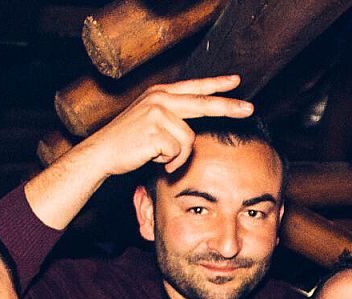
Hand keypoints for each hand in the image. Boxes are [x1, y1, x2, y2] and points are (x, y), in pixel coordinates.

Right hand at [72, 74, 253, 178]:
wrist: (102, 152)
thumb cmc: (129, 142)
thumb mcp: (151, 120)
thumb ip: (172, 116)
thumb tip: (194, 124)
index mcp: (160, 94)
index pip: (194, 87)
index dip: (216, 85)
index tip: (236, 82)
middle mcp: (160, 99)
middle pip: (203, 104)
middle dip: (228, 107)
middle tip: (249, 109)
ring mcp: (158, 113)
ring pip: (189, 139)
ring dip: (178, 156)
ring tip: (159, 158)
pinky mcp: (156, 130)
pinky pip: (178, 152)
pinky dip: (170, 163)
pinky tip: (153, 159)